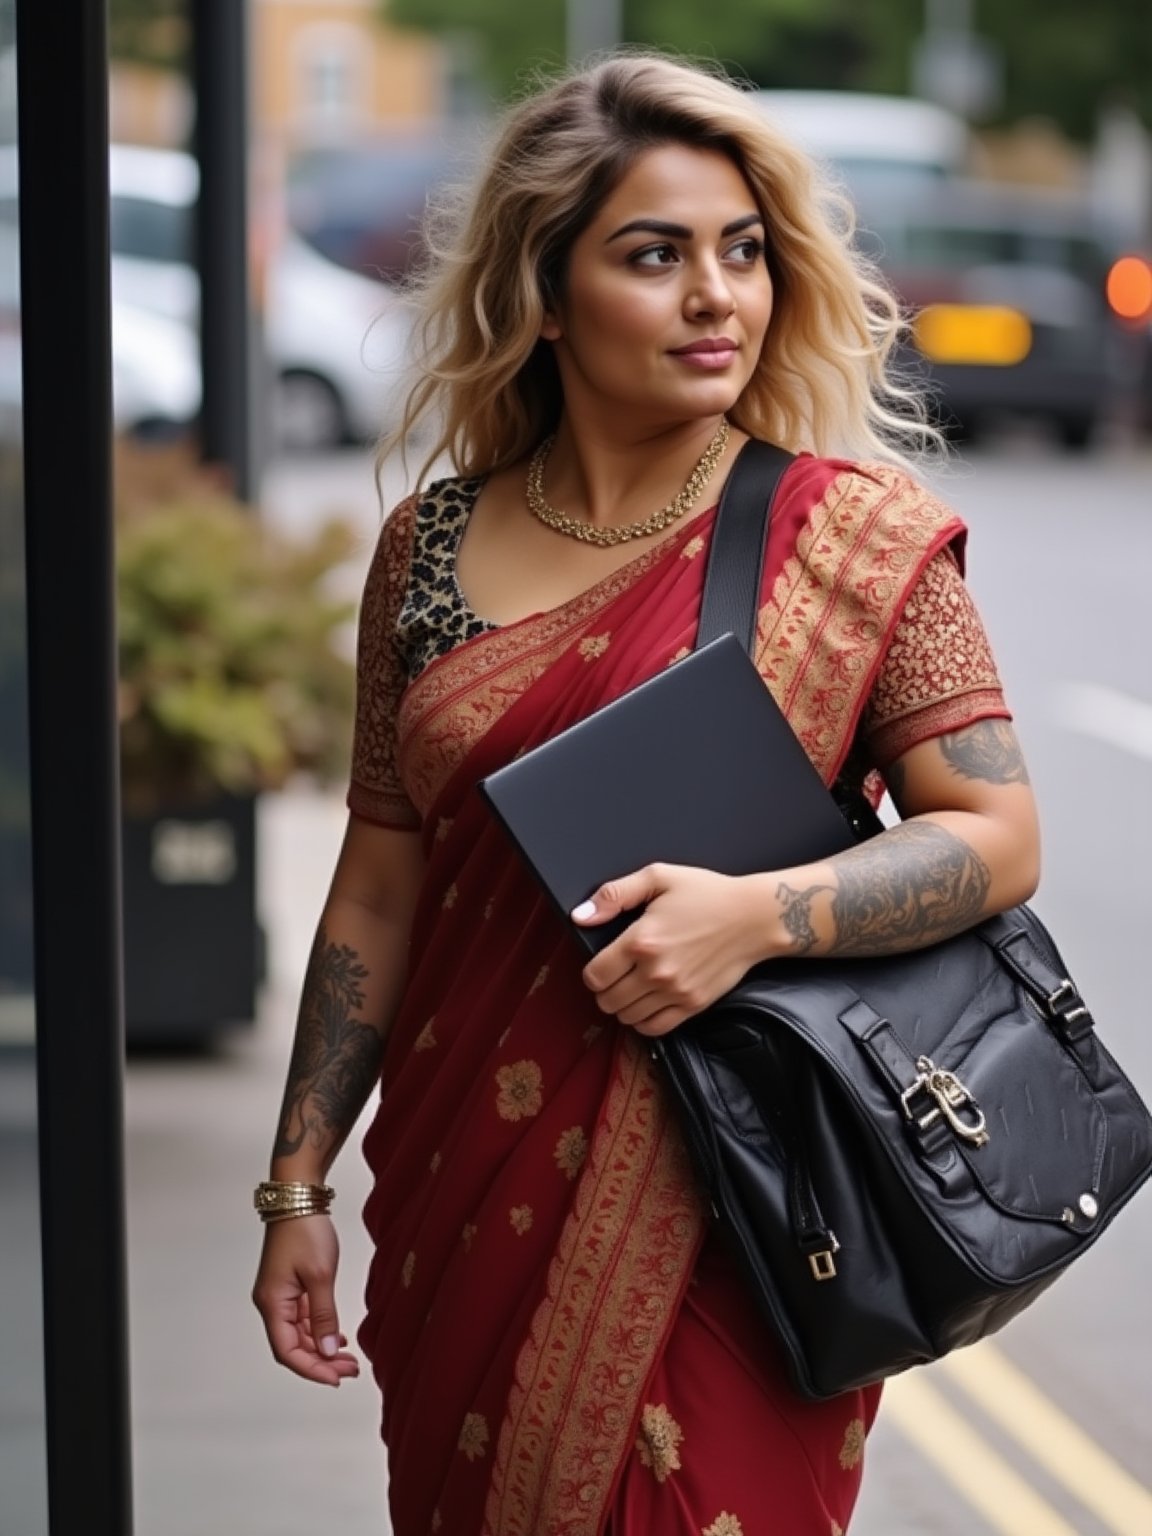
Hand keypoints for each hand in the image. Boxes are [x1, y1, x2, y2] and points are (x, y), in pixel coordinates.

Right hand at [252, 1215, 359, 1386]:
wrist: (298, 1196)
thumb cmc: (304, 1229)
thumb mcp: (320, 1275)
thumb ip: (323, 1316)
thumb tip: (326, 1351)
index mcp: (272, 1304)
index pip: (287, 1351)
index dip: (311, 1370)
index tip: (337, 1379)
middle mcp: (272, 1303)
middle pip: (293, 1346)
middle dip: (321, 1362)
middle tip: (351, 1370)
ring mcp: (280, 1295)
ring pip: (299, 1334)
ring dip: (322, 1348)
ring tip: (350, 1359)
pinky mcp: (290, 1286)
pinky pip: (303, 1318)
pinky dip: (320, 1330)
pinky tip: (338, 1337)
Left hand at [572, 863, 765, 1035]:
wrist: (754, 917)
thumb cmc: (708, 894)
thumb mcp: (658, 878)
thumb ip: (614, 895)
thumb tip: (581, 916)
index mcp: (641, 941)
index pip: (594, 975)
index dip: (592, 971)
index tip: (603, 963)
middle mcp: (655, 971)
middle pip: (607, 1000)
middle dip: (604, 989)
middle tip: (616, 976)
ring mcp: (675, 992)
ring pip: (627, 1017)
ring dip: (623, 1005)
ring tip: (632, 988)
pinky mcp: (693, 1005)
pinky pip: (654, 1029)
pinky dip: (643, 1021)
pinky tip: (647, 1003)